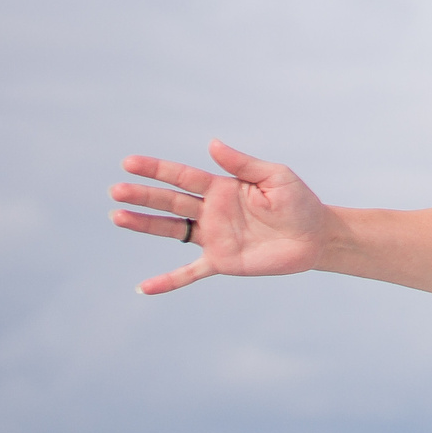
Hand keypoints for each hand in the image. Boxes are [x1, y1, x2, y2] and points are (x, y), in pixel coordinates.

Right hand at [110, 141, 332, 295]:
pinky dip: (168, 281)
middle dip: (143, 196)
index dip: (156, 169)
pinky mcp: (222, 262)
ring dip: (145, 225)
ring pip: (172, 231)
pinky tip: (144, 288)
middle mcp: (212, 211)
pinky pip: (190, 273)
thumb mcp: (275, 176)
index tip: (129, 163)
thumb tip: (212, 144)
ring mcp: (214, 237)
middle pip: (170, 202)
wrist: (315, 237)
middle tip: (116, 191)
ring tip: (118, 218)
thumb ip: (243, 163)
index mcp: (222, 187)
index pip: (182, 176)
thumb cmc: (298, 202)